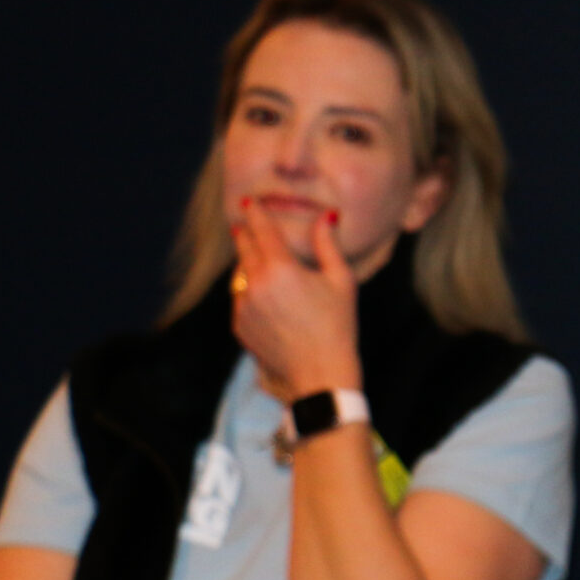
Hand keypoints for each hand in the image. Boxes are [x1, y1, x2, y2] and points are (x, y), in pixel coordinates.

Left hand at [230, 200, 363, 403]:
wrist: (319, 376)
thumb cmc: (338, 327)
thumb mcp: (341, 282)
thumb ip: (328, 245)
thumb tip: (324, 216)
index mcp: (281, 268)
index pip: (261, 230)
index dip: (255, 213)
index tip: (250, 203)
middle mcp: (255, 284)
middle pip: (243, 247)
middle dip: (245, 233)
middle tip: (246, 224)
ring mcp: (243, 306)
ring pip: (240, 274)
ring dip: (248, 264)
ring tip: (261, 264)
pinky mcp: (239, 325)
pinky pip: (241, 299)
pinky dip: (250, 293)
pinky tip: (269, 301)